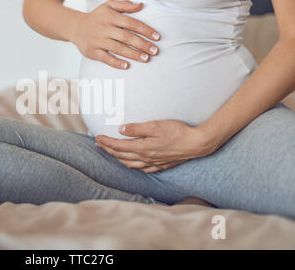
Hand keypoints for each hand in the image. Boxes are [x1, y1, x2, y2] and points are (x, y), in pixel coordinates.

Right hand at [70, 0, 160, 69]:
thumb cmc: (97, 17)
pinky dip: (116, 62)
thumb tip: (141, 5)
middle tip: (155, 51)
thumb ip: (125, 5)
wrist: (75, 27)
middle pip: (126, 37)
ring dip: (133, 54)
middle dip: (142, 44)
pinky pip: (105, 58)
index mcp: (110, 17)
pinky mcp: (92, 52)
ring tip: (146, 59)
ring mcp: (98, 41)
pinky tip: (127, 66)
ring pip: (118, 48)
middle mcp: (104, 28)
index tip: (157, 37)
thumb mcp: (108, 6)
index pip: (131, 23)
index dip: (145, 30)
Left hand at [95, 120, 217, 173]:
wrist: (196, 144)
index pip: (118, 146)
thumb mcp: (155, 125)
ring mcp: (153, 163)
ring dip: (117, 158)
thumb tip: (120, 130)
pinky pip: (142, 168)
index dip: (106, 142)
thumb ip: (136, 128)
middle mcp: (145, 157)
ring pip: (129, 163)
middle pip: (121, 155)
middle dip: (108, 149)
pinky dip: (132, 166)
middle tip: (98, 144)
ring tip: (110, 153)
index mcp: (142, 147)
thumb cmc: (177, 132)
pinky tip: (132, 164)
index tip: (97, 137)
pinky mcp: (161, 165)